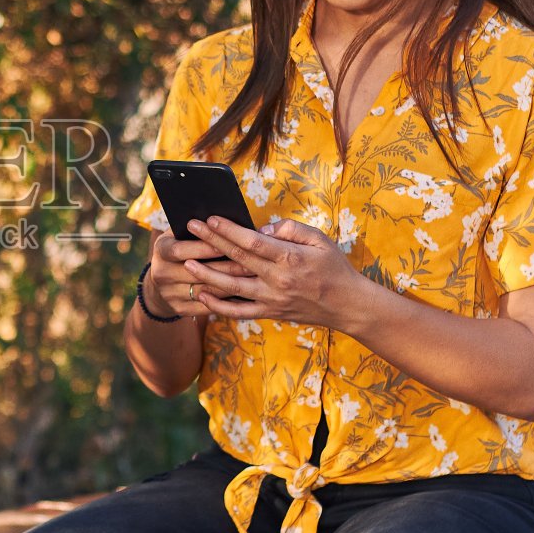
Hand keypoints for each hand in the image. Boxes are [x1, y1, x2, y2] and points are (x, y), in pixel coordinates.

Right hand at [147, 228, 256, 317]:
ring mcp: (168, 294)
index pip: (180, 250)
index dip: (202, 247)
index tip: (226, 243)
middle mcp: (161, 273)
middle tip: (251, 262)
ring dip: (230, 285)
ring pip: (205, 291)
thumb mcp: (181, 234)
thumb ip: (198, 229)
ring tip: (251, 278)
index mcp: (161, 250)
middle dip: (225, 267)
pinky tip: (243, 294)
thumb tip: (226, 221)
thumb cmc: (182, 248)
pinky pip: (206, 307)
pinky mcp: (178, 309)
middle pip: (196, 272)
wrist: (163, 281)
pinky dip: (225, 301)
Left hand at [179, 216, 365, 329]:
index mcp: (290, 258)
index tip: (210, 219)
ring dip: (206, 275)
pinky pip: (239, 312)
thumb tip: (262, 229)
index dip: (228, 230)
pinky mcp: (270, 313)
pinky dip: (218, 306)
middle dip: (211, 243)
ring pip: (232, 288)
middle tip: (190, 229)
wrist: (347, 305)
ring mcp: (272, 299)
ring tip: (186, 263)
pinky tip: (202, 295)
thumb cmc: (333, 267)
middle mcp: (277, 280)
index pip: (251, 242)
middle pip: (236, 260)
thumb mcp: (319, 239)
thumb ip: (291, 229)